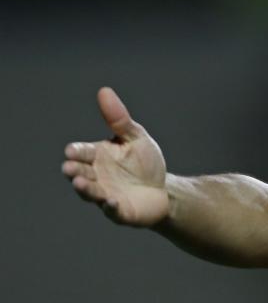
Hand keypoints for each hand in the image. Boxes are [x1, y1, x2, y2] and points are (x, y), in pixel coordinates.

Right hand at [62, 87, 169, 226]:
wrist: (164, 190)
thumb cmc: (145, 163)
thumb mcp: (135, 138)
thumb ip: (119, 119)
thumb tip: (104, 91)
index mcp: (98, 156)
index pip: (82, 153)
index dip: (77, 152)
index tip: (72, 151)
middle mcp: (97, 177)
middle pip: (80, 173)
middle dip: (74, 171)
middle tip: (69, 168)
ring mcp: (106, 195)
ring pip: (91, 193)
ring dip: (85, 189)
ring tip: (79, 183)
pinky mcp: (120, 212)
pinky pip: (112, 211)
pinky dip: (110, 207)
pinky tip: (111, 202)